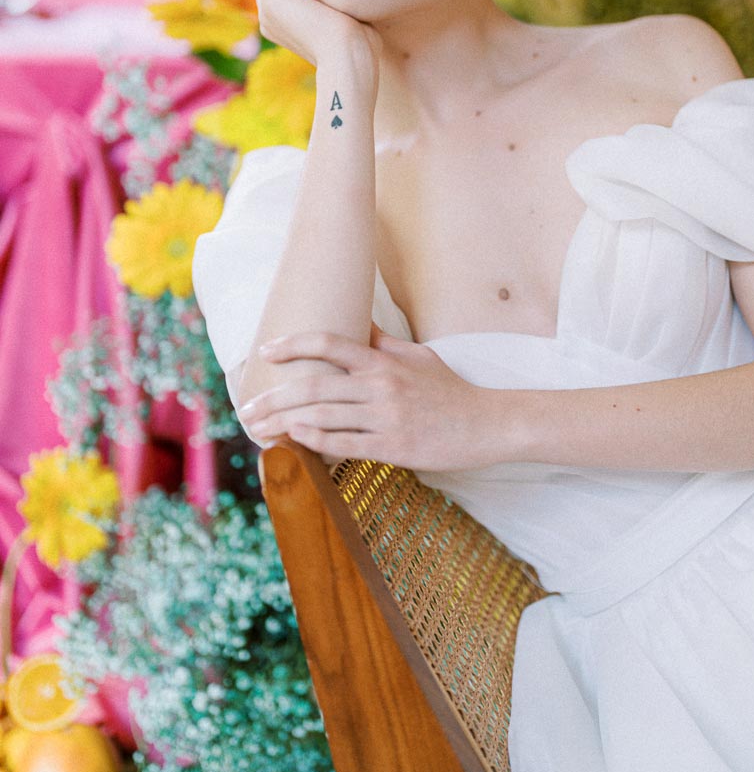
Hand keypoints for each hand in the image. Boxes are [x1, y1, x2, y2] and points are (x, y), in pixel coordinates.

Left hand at [238, 323, 505, 468]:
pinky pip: (345, 444)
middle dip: (274, 395)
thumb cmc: (451, 390)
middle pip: (315, 385)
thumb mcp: (419, 356)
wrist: (487, 424)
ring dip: (284, 421)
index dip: (294, 343)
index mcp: (384, 361)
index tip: (266, 350)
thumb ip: (385, 343)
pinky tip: (292, 439)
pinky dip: (315, 442)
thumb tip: (360, 324)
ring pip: (323, 415)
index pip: (330, 343)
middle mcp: (380, 385)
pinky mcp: (393, 448)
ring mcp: (386, 417)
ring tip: (258, 428)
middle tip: (247, 406)